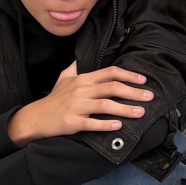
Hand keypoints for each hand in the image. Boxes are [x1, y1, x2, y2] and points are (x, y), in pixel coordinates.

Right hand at [8, 64, 154, 142]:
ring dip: (125, 109)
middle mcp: (81, 91)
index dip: (128, 75)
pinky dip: (106, 125)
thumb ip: (75, 67)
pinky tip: (118, 126)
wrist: (36, 118)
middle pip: (112, 88)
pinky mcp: (72, 122)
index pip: (109, 73)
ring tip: (141, 113)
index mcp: (83, 79)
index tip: (143, 80)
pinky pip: (92, 123)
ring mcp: (77, 107)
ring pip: (105, 105)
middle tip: (149, 97)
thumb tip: (82, 57)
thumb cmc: (54, 99)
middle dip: (133, 92)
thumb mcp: (64, 78)